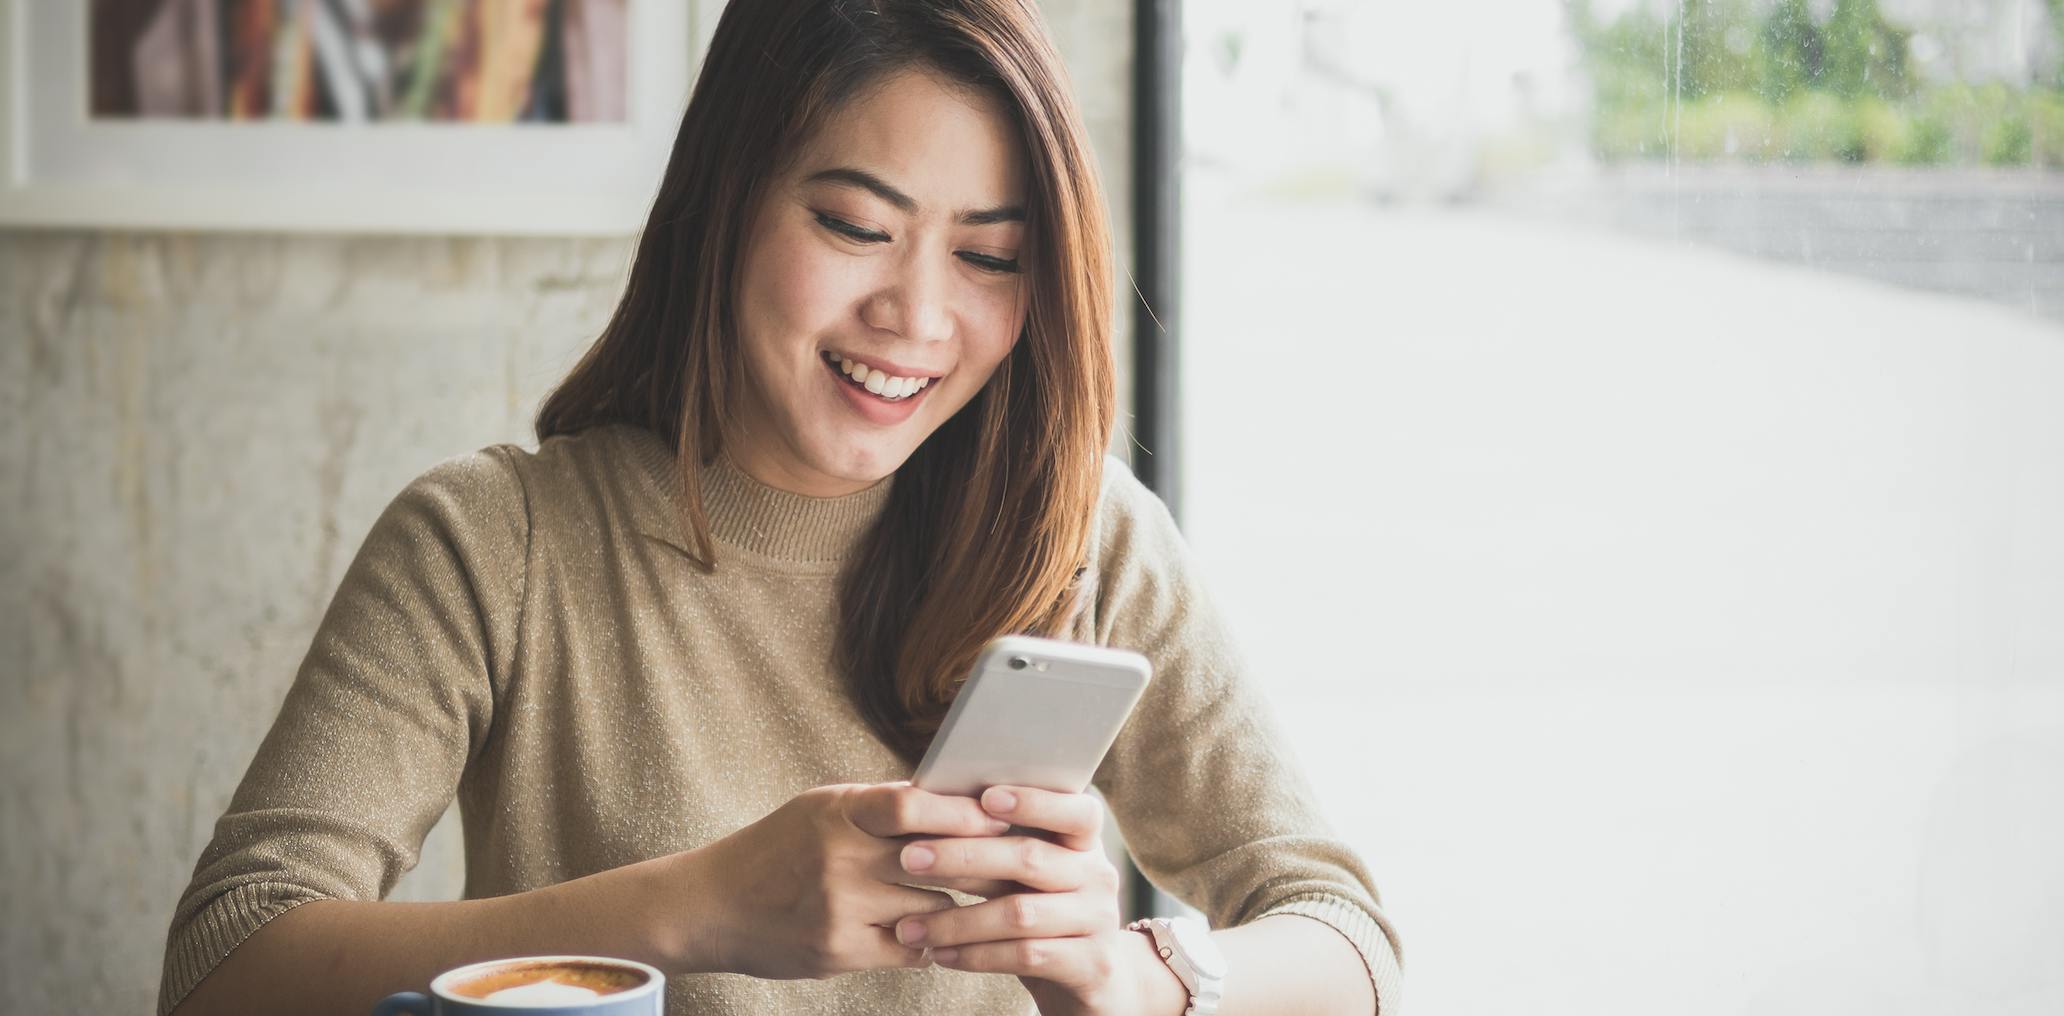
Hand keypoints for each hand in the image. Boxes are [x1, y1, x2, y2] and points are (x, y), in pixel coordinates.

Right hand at [687, 782, 1014, 979]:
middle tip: (1020, 864)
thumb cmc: (777, 848)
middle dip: (983, 863)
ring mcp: (839, 908)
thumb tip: (955, 796)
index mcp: (839, 812)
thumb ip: (881, 805)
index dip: (965, 812)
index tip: (1002, 817)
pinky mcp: (838, 951)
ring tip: (989, 901)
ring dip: (961, 908)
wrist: (712, 906)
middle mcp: (839, 858)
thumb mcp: (821, 808)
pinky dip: (933, 943)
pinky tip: (946, 935)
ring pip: (933, 910)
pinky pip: (912, 950)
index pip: (915, 805)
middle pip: (936, 861)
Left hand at [890, 786, 1184, 1014]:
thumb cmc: (1042, 908)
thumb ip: (998, 842)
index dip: (1034, 802)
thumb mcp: (1029, 872)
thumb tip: (930, 806)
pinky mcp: (1090, 965)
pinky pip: (1025, 955)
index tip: (986, 797)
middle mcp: (1098, 875)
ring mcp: (1098, 921)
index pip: (1075, 810)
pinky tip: (940, 954)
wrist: (1090, 977)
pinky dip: (976, 955)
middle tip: (909, 858)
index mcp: (1084, 841)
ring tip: (910, 926)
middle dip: (963, 856)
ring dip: (957, 920)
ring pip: (1020, 914)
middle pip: (1030, 858)